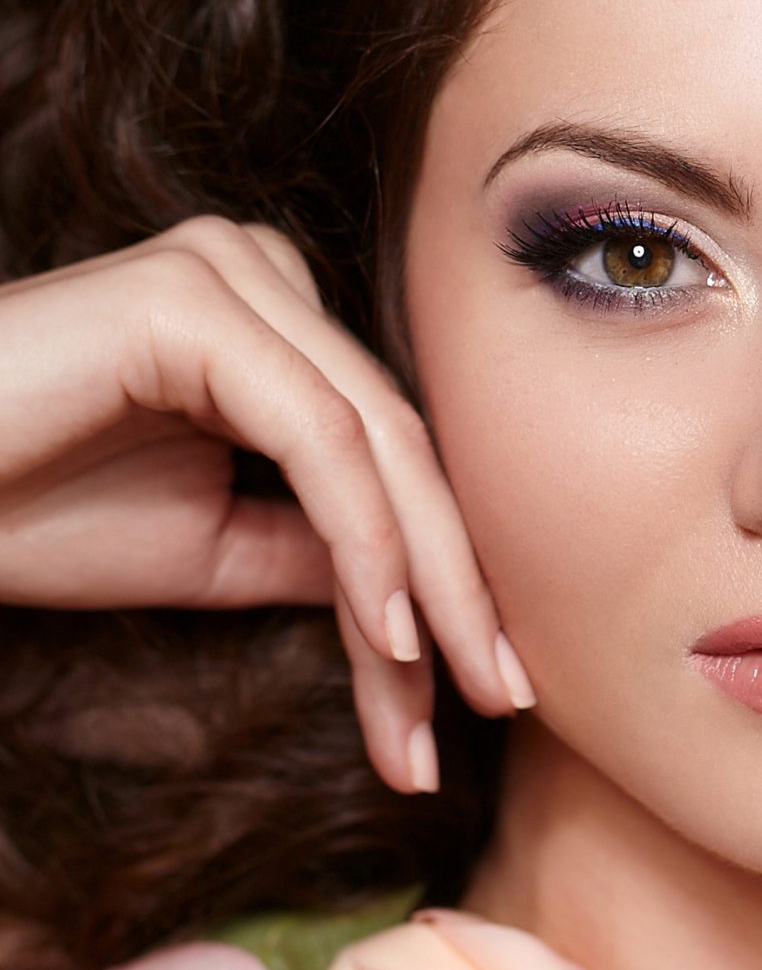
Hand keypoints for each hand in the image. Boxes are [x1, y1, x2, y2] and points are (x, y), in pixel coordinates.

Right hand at [0, 215, 532, 790]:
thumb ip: (325, 553)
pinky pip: (321, 436)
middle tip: (506, 696)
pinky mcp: (198, 298)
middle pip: (403, 446)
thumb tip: (431, 603)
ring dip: (429, 580)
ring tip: (451, 689)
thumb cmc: (28, 508)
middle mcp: (264, 275)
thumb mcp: (213, 548)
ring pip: (379, 443)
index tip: (483, 691)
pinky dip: (367, 538)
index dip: (447, 577)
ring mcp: (232, 272)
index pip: (393, 455)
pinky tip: (390, 629)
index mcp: (274, 320)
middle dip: (462, 585)